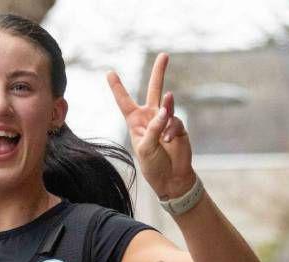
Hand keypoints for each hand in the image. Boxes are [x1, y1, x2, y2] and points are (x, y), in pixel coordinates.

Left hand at [106, 54, 194, 200]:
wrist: (172, 178)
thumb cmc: (153, 165)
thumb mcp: (145, 148)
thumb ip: (153, 128)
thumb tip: (165, 110)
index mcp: (135, 121)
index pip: (124, 101)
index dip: (117, 87)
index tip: (109, 72)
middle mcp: (151, 117)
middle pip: (154, 89)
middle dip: (160, 72)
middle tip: (164, 55)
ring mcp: (166, 120)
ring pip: (168, 103)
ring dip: (167, 107)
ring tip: (168, 112)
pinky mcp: (178, 126)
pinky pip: (175, 121)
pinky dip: (172, 129)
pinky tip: (170, 140)